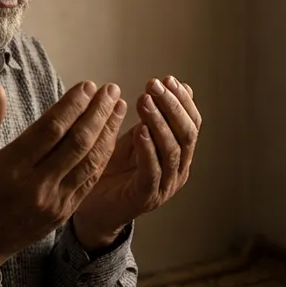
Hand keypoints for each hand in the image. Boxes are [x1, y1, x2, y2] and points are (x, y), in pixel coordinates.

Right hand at [0, 80, 126, 272]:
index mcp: (9, 168)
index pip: (50, 130)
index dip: (72, 105)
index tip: (87, 86)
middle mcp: (36, 186)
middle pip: (76, 143)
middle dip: (97, 113)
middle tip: (110, 90)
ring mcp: (53, 201)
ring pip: (89, 161)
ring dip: (107, 132)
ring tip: (118, 107)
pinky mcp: (64, 212)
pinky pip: (89, 180)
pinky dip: (103, 156)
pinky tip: (110, 137)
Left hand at [71, 76, 201, 249]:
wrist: (93, 206)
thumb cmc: (114, 169)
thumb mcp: (136, 136)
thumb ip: (155, 116)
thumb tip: (178, 84)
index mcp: (181, 154)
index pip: (193, 123)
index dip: (183, 100)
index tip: (167, 79)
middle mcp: (179, 170)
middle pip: (187, 134)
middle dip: (172, 106)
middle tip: (154, 85)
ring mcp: (165, 186)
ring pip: (172, 151)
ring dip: (159, 122)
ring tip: (145, 101)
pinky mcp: (146, 197)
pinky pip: (152, 172)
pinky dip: (148, 149)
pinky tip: (139, 130)